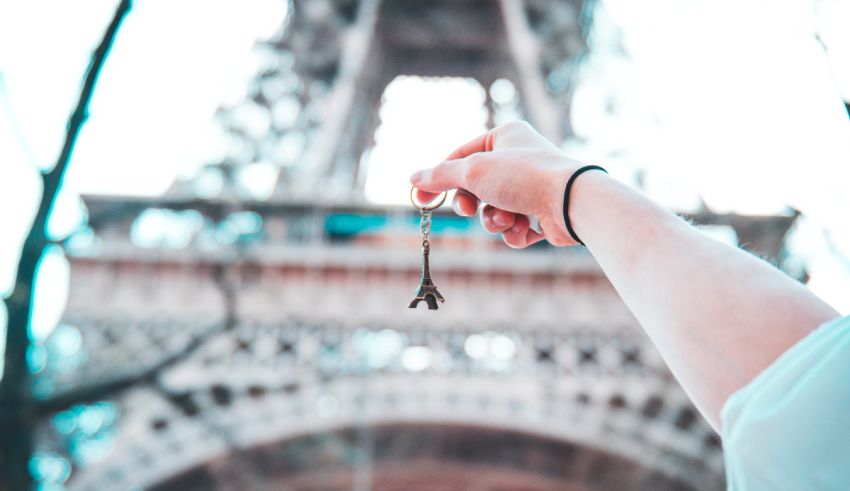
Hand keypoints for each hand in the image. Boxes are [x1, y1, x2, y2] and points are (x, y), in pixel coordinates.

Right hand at [410, 121, 584, 247]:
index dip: (441, 177)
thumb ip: (441, 175)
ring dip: (494, 220)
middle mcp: (519, 158)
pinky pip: (513, 227)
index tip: (421, 196)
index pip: (462, 155)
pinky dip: (513, 232)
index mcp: (505, 136)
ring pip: (494, 210)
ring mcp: (531, 187)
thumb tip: (413, 178)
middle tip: (469, 209)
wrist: (569, 202)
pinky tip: (525, 228)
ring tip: (507, 219)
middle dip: (473, 204)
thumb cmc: (523, 177)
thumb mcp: (473, 171)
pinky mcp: (541, 213)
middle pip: (476, 187)